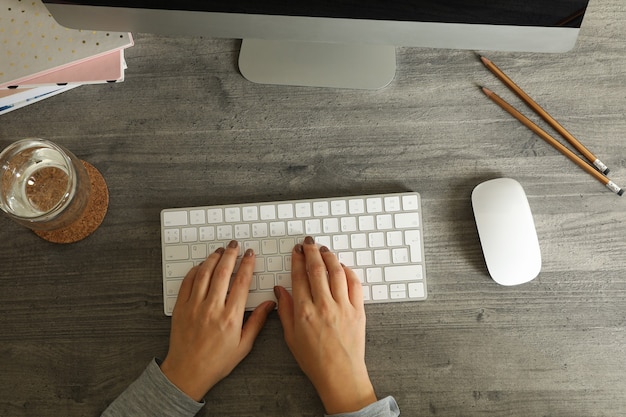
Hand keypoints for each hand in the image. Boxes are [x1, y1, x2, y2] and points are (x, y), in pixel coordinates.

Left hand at [160, 240, 274, 400]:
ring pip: (204, 274)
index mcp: (230, 317)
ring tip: (220, 251)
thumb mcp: (243, 346)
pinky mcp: (181, 308)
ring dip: (213, 259)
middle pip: (223, 272)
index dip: (247, 265)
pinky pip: (187, 283)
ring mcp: (194, 307)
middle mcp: (212, 309)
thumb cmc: (215, 362)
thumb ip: (257, 322)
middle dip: (230, 255)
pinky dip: (195, 271)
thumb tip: (270, 304)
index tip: (250, 255)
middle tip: (235, 246)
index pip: (241, 282)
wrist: (187, 372)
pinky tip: (202, 266)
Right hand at [274, 236, 376, 414]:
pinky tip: (342, 267)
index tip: (296, 251)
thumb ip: (284, 310)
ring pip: (336, 272)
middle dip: (311, 251)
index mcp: (304, 312)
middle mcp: (323, 306)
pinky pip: (354, 283)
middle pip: (317, 269)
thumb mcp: (291, 337)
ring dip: (329, 256)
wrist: (340, 375)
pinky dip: (348, 271)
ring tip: (324, 249)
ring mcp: (343, 307)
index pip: (299, 276)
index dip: (297, 259)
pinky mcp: (358, 310)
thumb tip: (280, 290)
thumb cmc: (315, 360)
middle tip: (309, 243)